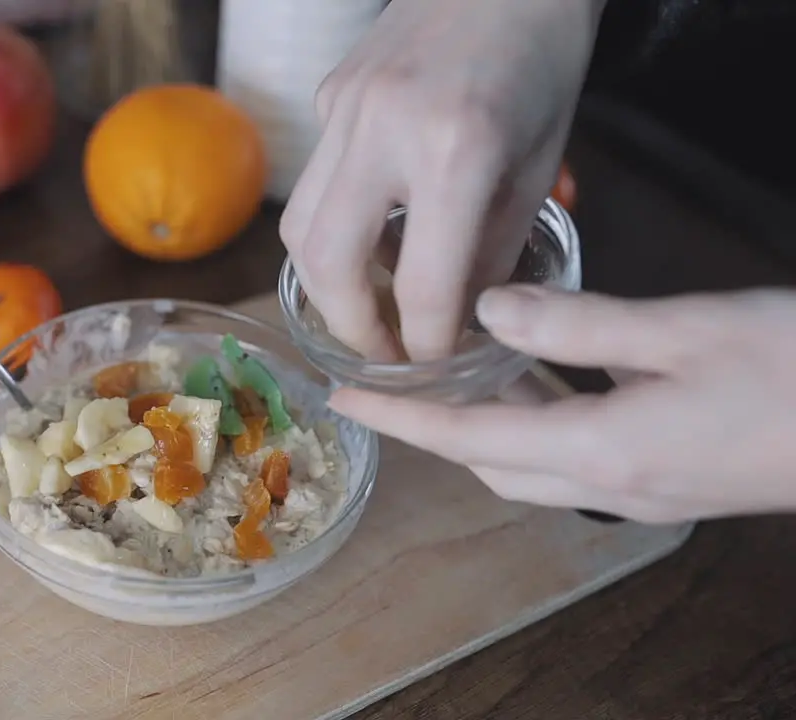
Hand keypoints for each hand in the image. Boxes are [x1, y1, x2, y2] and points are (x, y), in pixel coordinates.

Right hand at [279, 0, 606, 360]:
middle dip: (351, 326)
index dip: (427, 345)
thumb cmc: (543, 56)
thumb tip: (458, 319)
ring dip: (327, 283)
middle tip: (383, 352)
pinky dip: (338, 221)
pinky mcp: (327, 95)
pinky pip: (316, 180)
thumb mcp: (539, 160)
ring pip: (299, 227)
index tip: (435, 366)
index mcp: (458, 148)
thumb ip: (494, 248)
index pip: (424, 284)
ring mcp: (343, 108)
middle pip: (327, 265)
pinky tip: (374, 226)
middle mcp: (384, 129)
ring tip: (369, 304)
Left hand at [328, 285, 795, 523]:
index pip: (467, 438)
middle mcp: (611, 487)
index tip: (344, 398)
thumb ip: (576, 324)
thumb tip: (487, 313)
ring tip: (452, 374)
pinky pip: (577, 459)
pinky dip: (539, 424)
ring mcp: (647, 492)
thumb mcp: (682, 330)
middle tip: (390, 379)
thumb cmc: (794, 370)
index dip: (400, 416)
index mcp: (600, 452)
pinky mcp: (675, 481)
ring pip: (533, 466)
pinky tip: (544, 380)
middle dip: (434, 426)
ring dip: (487, 426)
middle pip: (492, 462)